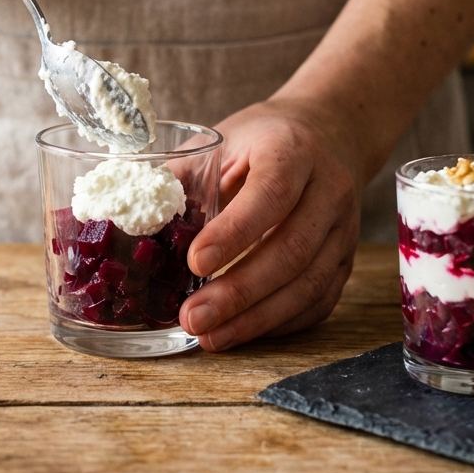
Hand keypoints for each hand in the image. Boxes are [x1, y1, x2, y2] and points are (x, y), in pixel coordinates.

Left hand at [179, 99, 361, 351]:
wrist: (327, 134)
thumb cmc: (259, 142)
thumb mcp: (219, 140)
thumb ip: (181, 178)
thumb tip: (128, 220)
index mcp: (293, 151)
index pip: (271, 195)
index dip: (235, 232)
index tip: (194, 263)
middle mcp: (329, 190)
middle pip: (292, 249)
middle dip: (240, 291)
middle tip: (193, 317)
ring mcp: (344, 230)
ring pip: (309, 284)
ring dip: (257, 319)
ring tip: (210, 337)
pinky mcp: (345, 260)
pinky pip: (318, 302)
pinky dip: (278, 324)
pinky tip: (241, 333)